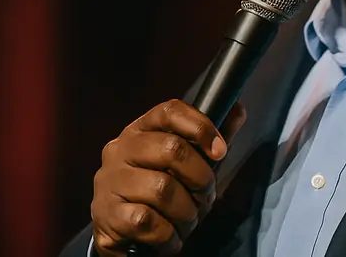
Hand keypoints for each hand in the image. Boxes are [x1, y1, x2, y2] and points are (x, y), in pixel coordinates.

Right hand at [90, 100, 245, 255]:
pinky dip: (168, 234)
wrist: (121, 232)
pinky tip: (170, 236)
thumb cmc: (158, 189)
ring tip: (187, 220)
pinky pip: (148, 221)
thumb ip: (209, 138)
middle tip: (205, 196)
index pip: (169, 111)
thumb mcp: (187, 162)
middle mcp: (120, 150)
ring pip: (162, 189)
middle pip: (172, 149)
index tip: (220, 150)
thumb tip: (237, 109)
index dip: (200, 126)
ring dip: (186, 212)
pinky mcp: (108, 215)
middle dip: (200, 177)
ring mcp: (110, 182)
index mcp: (140, 130)